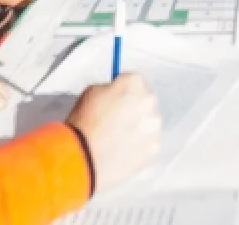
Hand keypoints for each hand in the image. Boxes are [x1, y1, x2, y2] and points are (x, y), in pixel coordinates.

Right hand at [66, 74, 162, 192]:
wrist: (85, 157)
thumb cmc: (84, 124)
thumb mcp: (90, 92)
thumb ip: (109, 89)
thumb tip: (115, 93)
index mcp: (134, 83)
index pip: (134, 80)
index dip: (123, 90)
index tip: (117, 98)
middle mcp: (149, 102)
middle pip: (144, 101)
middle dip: (133, 108)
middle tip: (115, 120)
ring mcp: (153, 127)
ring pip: (148, 124)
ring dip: (137, 128)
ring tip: (116, 139)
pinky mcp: (154, 149)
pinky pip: (148, 143)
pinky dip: (138, 146)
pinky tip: (121, 150)